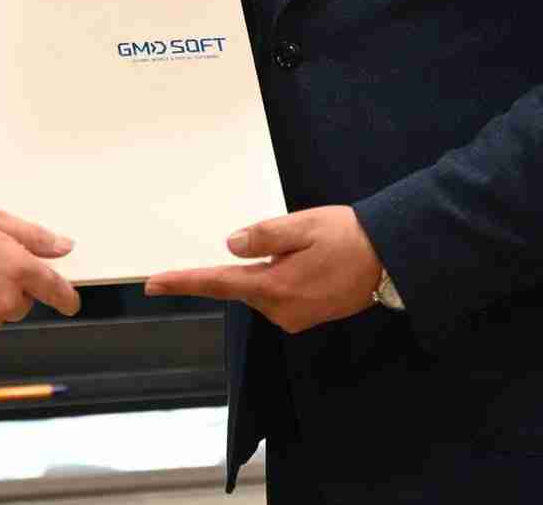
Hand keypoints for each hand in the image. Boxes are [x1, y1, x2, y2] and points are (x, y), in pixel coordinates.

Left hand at [143, 205, 382, 333]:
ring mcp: (294, 318)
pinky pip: (280, 294)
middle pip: (242, 284)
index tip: (152, 284)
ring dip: (271, 267)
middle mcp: (280, 310)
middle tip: (291, 237)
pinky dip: (284, 276)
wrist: (391, 259)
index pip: (216, 283)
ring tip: (309, 248)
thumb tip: (230, 245)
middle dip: (251, 260)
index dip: (182, 282)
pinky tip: (311, 262)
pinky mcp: (306, 318)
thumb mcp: (302, 225)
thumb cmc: (349, 236)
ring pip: (262, 288)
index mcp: (275, 286)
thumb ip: (262, 236)